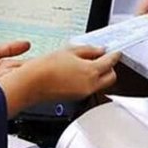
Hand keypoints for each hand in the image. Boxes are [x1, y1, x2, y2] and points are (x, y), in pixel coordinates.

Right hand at [0, 46, 120, 117]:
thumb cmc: (46, 67)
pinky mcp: (76, 97)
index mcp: (91, 71)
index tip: (115, 51)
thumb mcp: (70, 51)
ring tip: (86, 63)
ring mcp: (84, 93)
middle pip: (111, 77)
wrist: (32, 83)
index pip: (111, 62)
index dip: (115, 55)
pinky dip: (89, 80)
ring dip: (99, 74)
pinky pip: (90, 88)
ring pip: (101, 84)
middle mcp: (91, 85)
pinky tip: (77, 72)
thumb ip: (89, 50)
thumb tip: (99, 50)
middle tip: (104, 58)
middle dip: (110, 68)